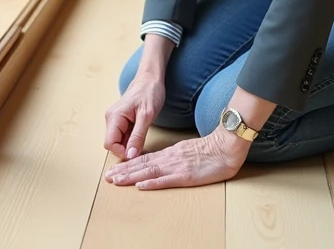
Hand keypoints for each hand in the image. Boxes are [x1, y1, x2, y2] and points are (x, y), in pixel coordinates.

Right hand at [104, 72, 165, 159]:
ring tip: (145, 139)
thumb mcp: (146, 116)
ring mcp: (116, 120)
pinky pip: (124, 136)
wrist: (151, 78)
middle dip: (127, 150)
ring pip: (119, 141)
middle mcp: (111, 119)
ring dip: (130, 145)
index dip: (122, 152)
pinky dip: (132, 140)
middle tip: (144, 147)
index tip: (137, 153)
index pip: (110, 144)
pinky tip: (142, 135)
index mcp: (114, 117)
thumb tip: (130, 155)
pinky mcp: (122, 121)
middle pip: (113, 144)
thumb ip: (137, 137)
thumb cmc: (149, 92)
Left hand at [104, 128, 250, 189]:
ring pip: (149, 171)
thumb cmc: (210, 149)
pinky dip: (152, 182)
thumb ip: (173, 155)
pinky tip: (141, 185)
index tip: (114, 169)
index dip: (128, 164)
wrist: (226, 146)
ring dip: (131, 176)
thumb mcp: (186, 149)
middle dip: (123, 171)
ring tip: (116, 180)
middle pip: (142, 164)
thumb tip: (159, 161)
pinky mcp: (186, 175)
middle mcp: (169, 158)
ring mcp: (176, 167)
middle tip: (108, 177)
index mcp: (170, 152)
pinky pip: (166, 180)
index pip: (144, 158)